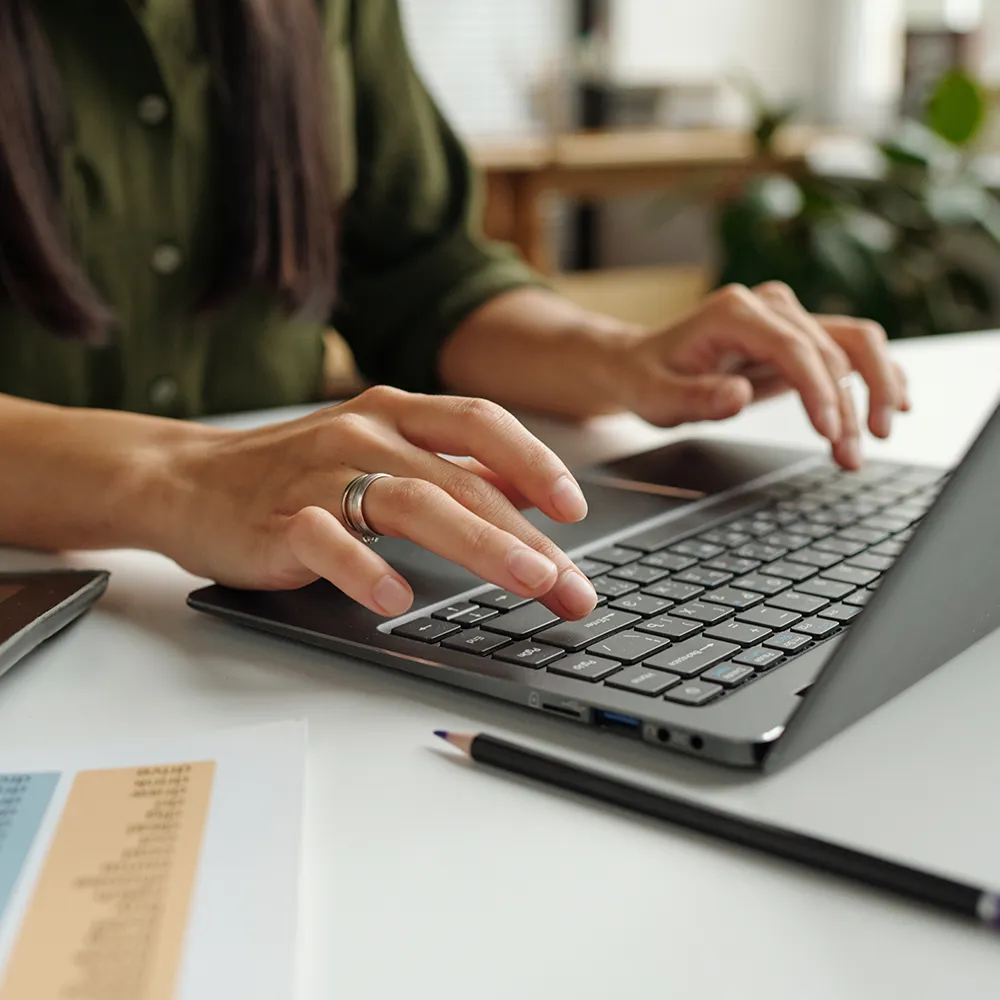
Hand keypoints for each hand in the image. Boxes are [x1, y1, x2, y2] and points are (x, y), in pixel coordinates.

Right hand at [162, 386, 598, 617]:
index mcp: (394, 413)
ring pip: (409, 501)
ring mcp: (319, 473)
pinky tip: (395, 601)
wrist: (186, 479)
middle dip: (527, 535)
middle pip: (461, 479)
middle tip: (571, 584)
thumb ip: (451, 466)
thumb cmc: (295, 472)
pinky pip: (325, 540)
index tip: (574, 509)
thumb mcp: (379, 452)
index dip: (535, 462)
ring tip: (526, 582)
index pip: (480, 423)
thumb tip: (528, 492)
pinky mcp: (277, 519)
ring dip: (478, 543)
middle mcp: (364, 433)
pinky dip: (363, 569)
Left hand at [609, 282, 910, 468]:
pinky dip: (876, 375)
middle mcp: (769, 305)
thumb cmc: (649, 378)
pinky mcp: (800, 335)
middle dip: (849, 406)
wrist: (643, 363)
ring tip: (875, 439)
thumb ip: (696, 398)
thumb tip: (738, 394)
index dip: (819, 391)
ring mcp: (789, 316)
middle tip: (851, 455)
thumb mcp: (657, 397)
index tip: (830, 433)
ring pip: (854, 344)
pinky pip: (851, 348)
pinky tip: (894, 405)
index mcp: (734, 312)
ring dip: (873, 391)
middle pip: (832, 348)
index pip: (794, 348)